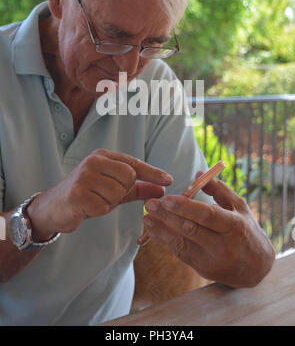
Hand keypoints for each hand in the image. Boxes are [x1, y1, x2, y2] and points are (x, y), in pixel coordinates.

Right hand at [27, 149, 172, 240]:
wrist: (53, 207)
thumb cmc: (87, 195)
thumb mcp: (114, 189)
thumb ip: (138, 188)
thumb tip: (163, 189)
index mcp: (103, 156)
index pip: (134, 163)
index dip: (152, 172)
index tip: (169, 180)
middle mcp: (94, 161)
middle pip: (129, 178)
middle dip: (122, 192)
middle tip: (106, 195)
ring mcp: (84, 176)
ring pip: (117, 193)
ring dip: (109, 203)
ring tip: (94, 200)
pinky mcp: (77, 193)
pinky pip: (103, 207)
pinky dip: (98, 211)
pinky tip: (86, 207)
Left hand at [143, 173, 275, 287]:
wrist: (257, 267)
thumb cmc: (246, 230)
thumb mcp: (239, 207)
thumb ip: (219, 189)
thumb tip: (198, 174)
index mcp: (234, 226)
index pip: (207, 215)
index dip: (186, 207)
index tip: (167, 198)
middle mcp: (224, 245)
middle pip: (191, 229)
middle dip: (168, 216)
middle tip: (151, 204)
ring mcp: (213, 260)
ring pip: (182, 243)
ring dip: (161, 230)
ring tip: (146, 218)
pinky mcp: (203, 269)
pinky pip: (180, 253)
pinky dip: (165, 241)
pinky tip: (153, 231)